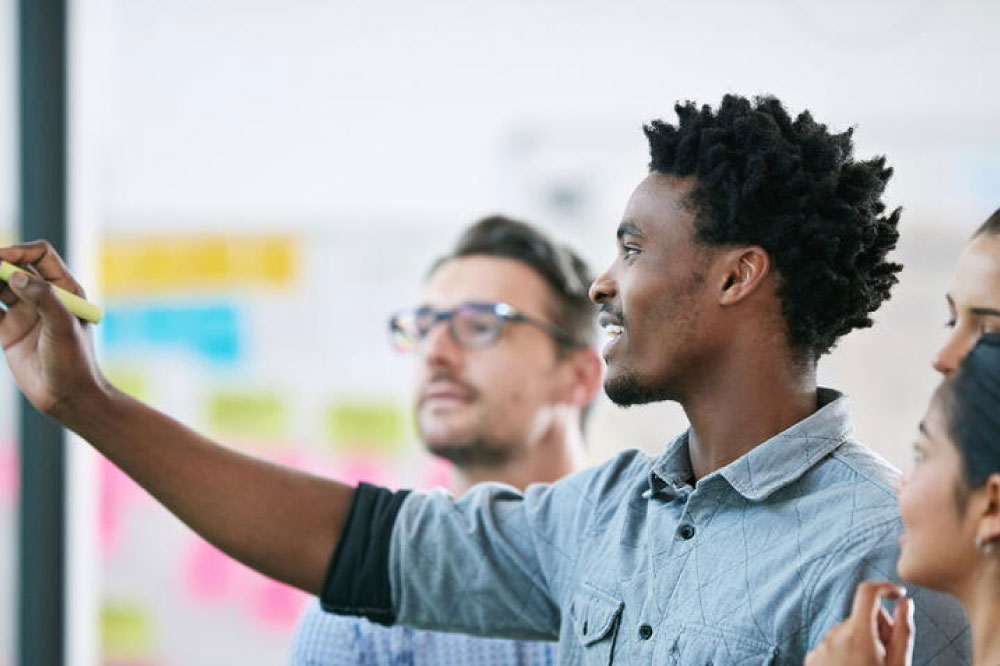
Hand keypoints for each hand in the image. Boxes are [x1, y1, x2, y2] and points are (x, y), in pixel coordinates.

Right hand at [0, 241, 106, 419]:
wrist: (67, 397)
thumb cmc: (74, 362)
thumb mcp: (63, 327)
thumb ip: (43, 298)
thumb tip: (19, 275)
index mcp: (65, 289)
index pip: (41, 255)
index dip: (19, 251)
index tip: (0, 258)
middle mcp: (44, 297)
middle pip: (15, 267)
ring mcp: (25, 313)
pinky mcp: (9, 331)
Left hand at [805, 581, 913, 665]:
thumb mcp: (898, 665)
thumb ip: (903, 632)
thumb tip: (905, 602)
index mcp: (857, 635)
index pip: (867, 592)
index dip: (885, 588)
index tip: (899, 595)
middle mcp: (834, 635)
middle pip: (860, 616)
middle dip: (878, 627)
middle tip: (889, 653)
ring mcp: (820, 647)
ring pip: (847, 632)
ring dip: (862, 643)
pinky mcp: (812, 658)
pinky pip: (833, 645)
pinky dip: (845, 653)